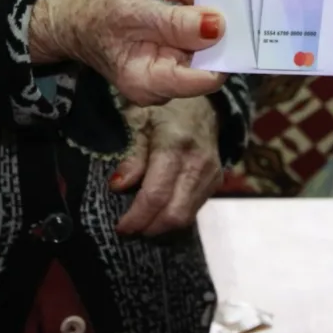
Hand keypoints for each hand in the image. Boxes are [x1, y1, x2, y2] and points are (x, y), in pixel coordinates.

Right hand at [27, 0, 226, 105]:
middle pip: (207, 54)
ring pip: (201, 38)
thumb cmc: (92, 17)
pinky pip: (189, 31)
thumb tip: (218, 27)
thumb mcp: (133, 13)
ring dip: (193, 6)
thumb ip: (175, 22)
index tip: (226, 13)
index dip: (224, 47)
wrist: (69, 20)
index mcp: (153, 82)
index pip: (209, 77)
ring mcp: (167, 68)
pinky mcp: (168, 52)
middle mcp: (164, 82)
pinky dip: (185, 8)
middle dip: (205, 16)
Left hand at [110, 96, 222, 236]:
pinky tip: (157, 212)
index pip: (156, 194)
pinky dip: (173, 216)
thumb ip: (131, 155)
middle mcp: (198, 163)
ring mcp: (211, 174)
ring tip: (140, 222)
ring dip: (161, 226)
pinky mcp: (215, 181)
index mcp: (175, 144)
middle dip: (149, 227)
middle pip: (175, 214)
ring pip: (186, 217)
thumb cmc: (164, 110)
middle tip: (129, 228)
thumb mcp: (139, 122)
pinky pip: (193, 210)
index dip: (137, 216)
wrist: (203, 103)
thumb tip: (117, 186)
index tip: (120, 227)